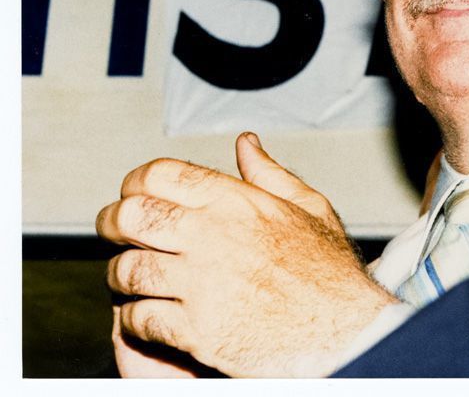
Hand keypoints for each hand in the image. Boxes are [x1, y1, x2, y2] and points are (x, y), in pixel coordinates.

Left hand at [97, 133, 398, 377]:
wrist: (346, 333)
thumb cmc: (332, 276)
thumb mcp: (311, 208)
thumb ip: (271, 174)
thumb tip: (246, 144)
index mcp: (239, 203)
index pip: (161, 174)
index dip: (136, 182)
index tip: (133, 193)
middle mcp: (214, 237)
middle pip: (131, 215)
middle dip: (113, 222)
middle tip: (114, 229)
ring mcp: (201, 285)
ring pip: (127, 269)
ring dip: (121, 274)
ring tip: (129, 277)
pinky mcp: (195, 330)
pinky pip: (139, 318)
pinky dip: (134, 318)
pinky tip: (148, 315)